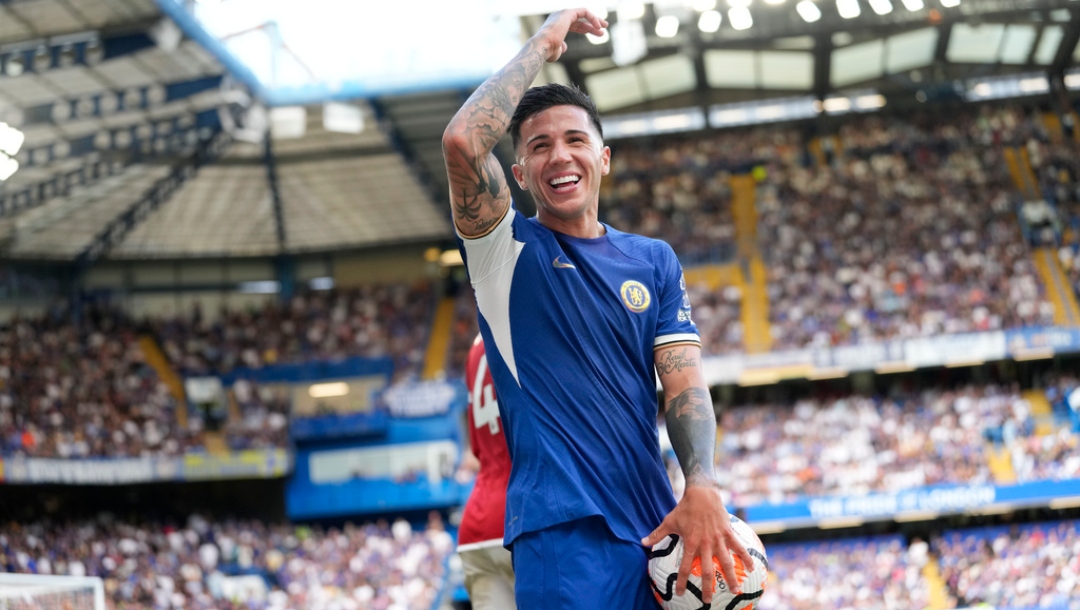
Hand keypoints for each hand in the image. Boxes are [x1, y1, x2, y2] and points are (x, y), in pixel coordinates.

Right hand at [533, 8, 607, 62]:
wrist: (542, 47)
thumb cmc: (547, 51)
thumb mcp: (556, 51)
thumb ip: (560, 48)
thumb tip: (564, 48)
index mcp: (557, 26)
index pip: (575, 24)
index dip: (586, 29)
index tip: (597, 33)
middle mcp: (559, 17)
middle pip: (580, 19)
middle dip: (592, 23)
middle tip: (603, 29)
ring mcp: (563, 14)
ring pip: (583, 14)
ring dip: (595, 20)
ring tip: (605, 26)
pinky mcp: (567, 12)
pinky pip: (584, 12)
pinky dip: (592, 18)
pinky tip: (598, 27)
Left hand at [641, 485, 754, 603]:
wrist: (701, 493)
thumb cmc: (684, 508)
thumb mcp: (669, 521)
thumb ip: (657, 534)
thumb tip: (641, 542)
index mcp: (690, 543)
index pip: (684, 567)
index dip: (681, 581)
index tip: (679, 593)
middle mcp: (705, 544)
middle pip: (706, 570)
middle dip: (707, 587)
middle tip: (708, 601)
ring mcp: (718, 539)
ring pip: (726, 562)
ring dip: (731, 577)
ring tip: (736, 591)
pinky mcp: (728, 532)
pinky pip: (739, 547)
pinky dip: (746, 557)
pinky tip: (752, 568)